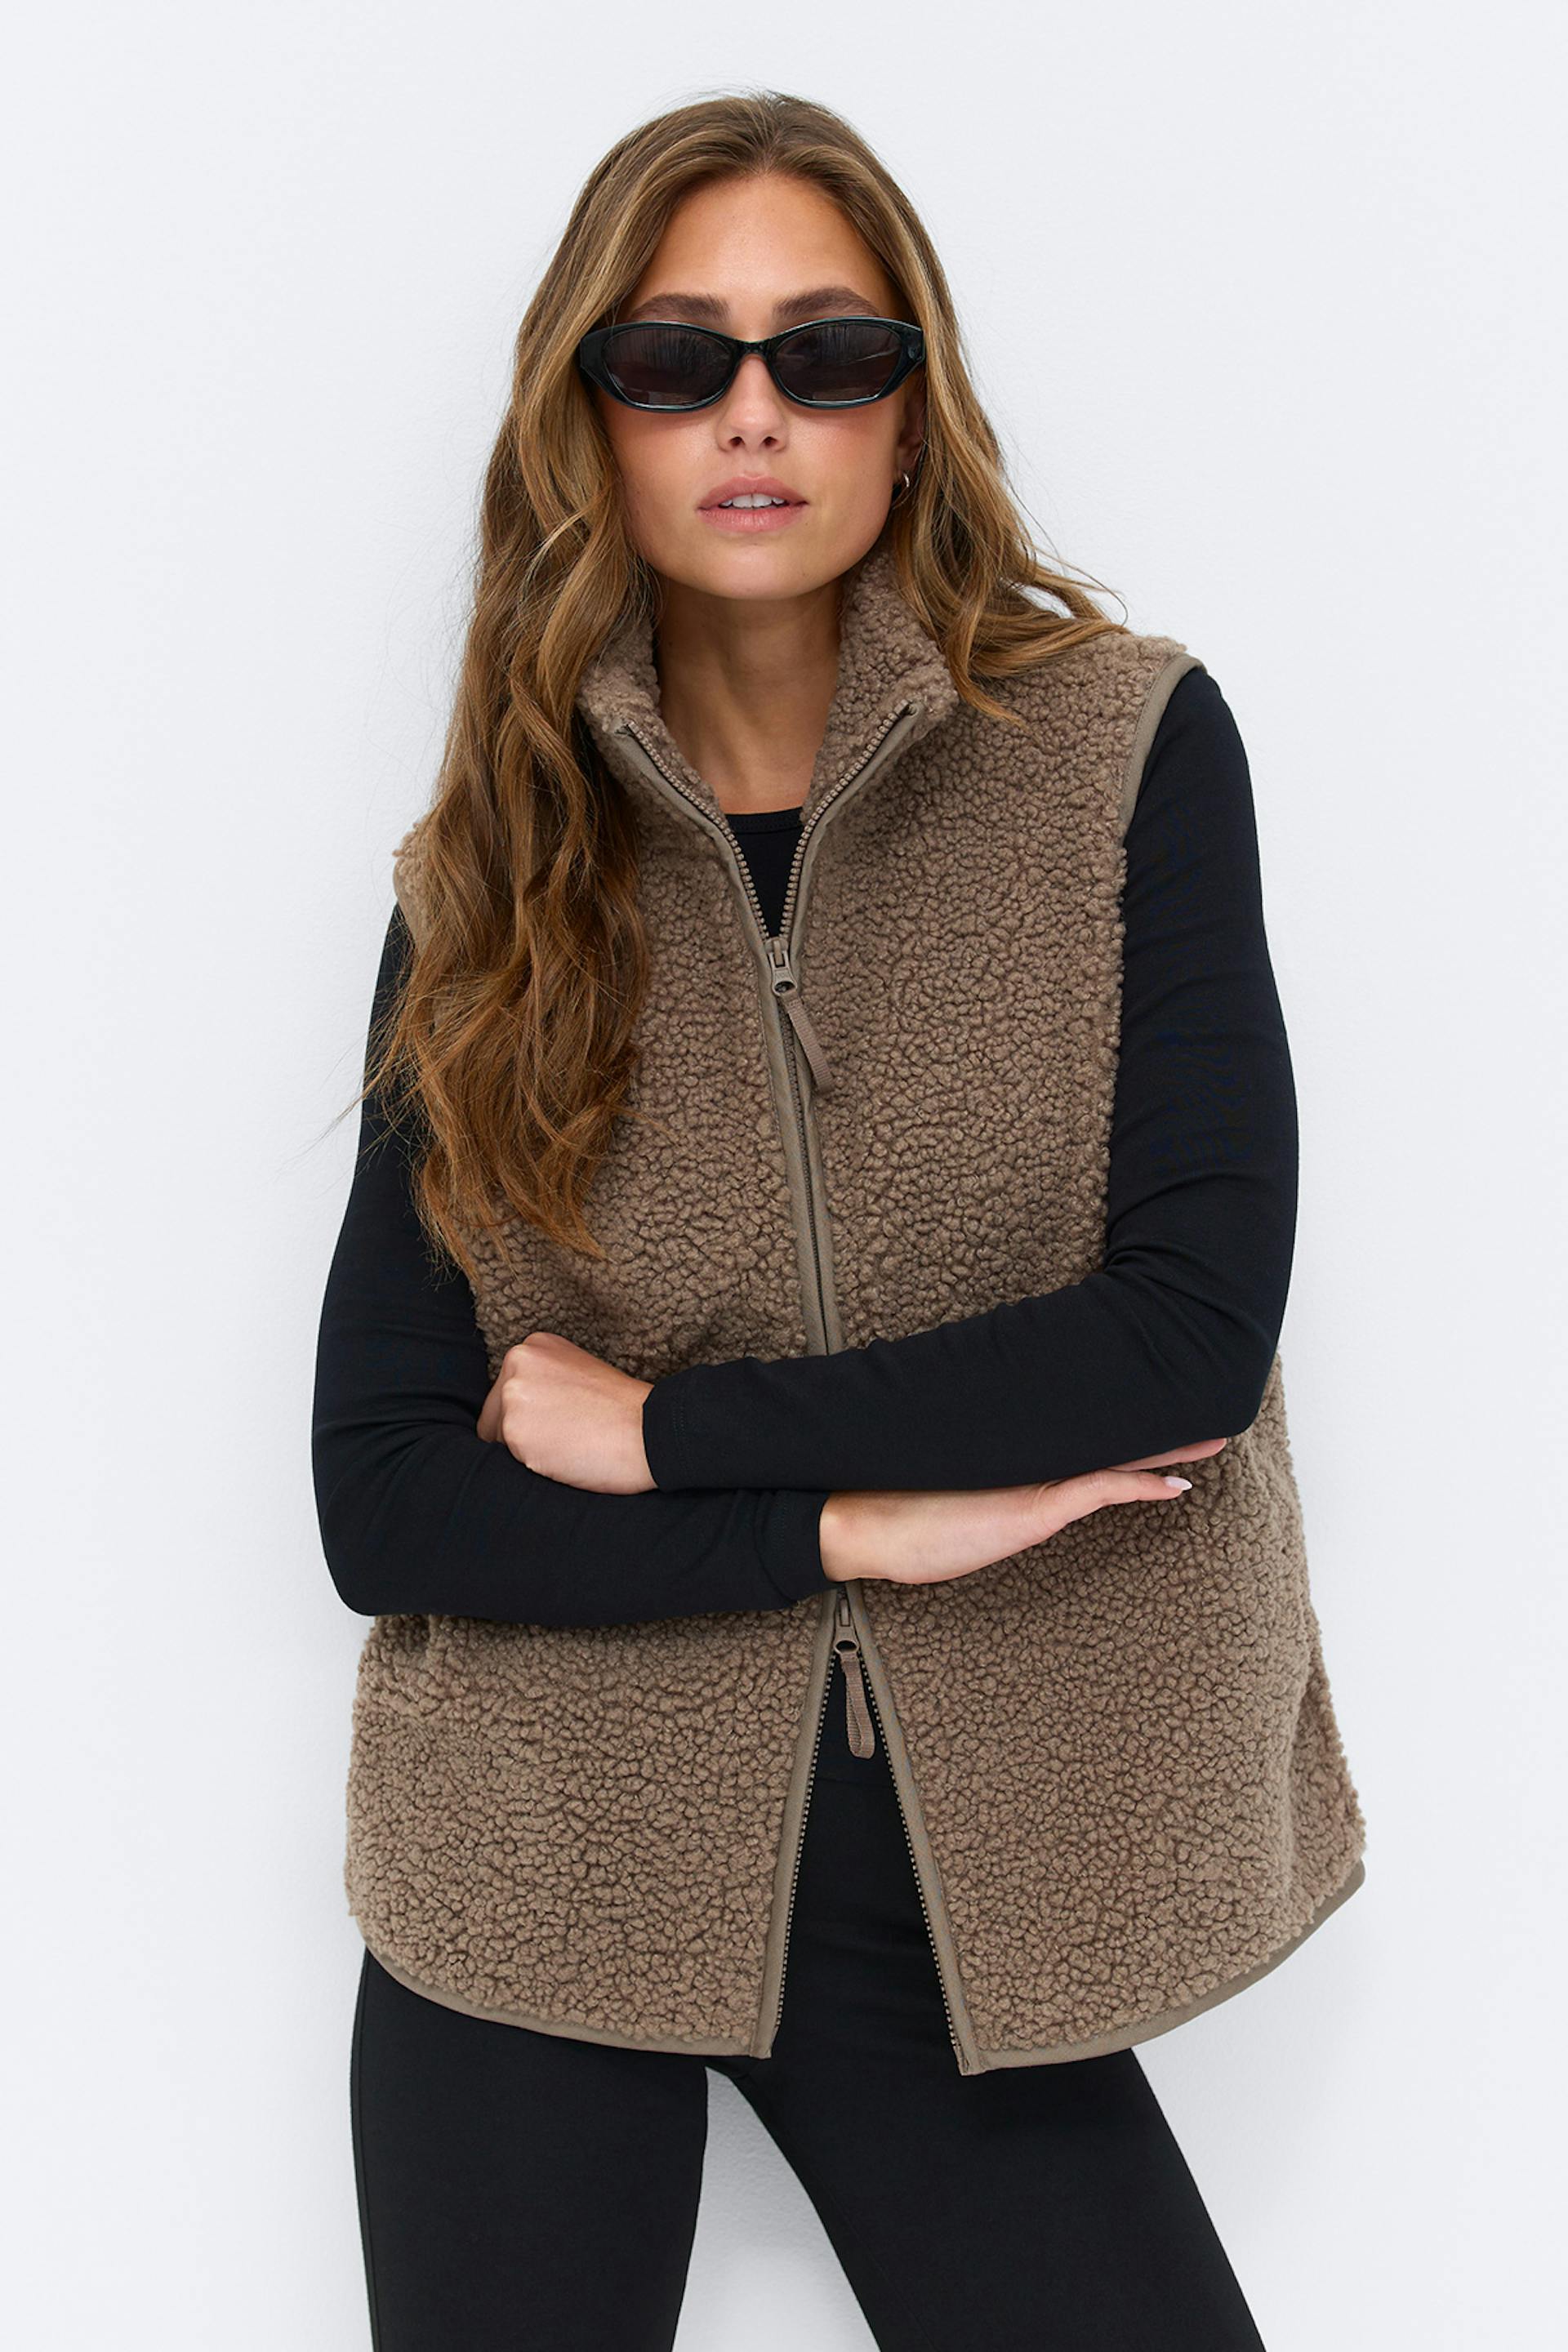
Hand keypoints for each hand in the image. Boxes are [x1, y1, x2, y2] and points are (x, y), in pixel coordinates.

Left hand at [476, 1331, 654, 1493]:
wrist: (650, 1430)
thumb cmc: (623, 1411)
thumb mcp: (577, 1374)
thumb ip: (543, 1382)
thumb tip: (515, 1412)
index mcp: (533, 1346)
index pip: (506, 1395)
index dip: (533, 1418)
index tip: (565, 1421)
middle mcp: (516, 1363)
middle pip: (496, 1416)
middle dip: (524, 1434)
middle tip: (569, 1435)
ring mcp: (512, 1395)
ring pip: (499, 1441)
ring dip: (526, 1452)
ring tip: (569, 1445)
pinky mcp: (513, 1431)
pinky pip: (508, 1462)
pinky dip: (533, 1467)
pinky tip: (565, 1456)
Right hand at [817, 1437, 1229, 1585]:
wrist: (860, 1518)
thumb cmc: (896, 1510)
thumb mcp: (949, 1486)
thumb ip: (982, 1476)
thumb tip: (991, 1478)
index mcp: (1016, 1449)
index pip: (1084, 1428)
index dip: (1125, 1416)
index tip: (1158, 1396)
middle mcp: (1032, 1456)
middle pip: (1111, 1431)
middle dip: (1160, 1420)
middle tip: (1208, 1395)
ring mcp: (1035, 1478)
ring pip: (1116, 1454)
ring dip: (1168, 1448)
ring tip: (1214, 1436)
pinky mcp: (1034, 1506)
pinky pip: (1101, 1491)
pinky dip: (1141, 1485)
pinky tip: (1178, 1485)